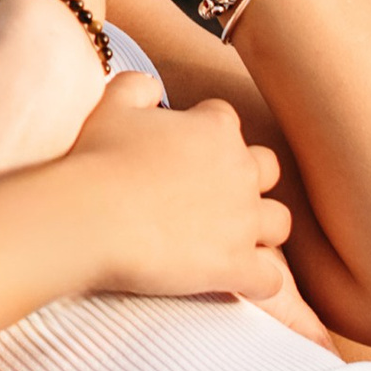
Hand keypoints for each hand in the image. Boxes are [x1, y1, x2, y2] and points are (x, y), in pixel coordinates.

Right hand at [66, 78, 292, 306]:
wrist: (91, 217)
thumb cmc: (97, 159)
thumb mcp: (112, 104)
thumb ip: (137, 86)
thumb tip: (152, 86)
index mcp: (215, 128)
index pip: (226, 120)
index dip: (206, 134)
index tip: (183, 150)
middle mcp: (240, 170)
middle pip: (267, 169)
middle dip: (248, 180)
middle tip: (214, 196)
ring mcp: (243, 220)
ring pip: (279, 223)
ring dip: (261, 231)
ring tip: (233, 241)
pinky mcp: (236, 265)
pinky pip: (270, 279)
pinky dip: (259, 281)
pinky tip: (241, 284)